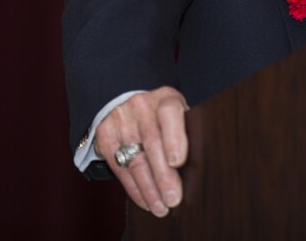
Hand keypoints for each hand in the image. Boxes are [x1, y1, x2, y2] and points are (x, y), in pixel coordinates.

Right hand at [95, 86, 188, 216]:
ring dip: (149, 189)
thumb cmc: (162, 113)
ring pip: (135, 160)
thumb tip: (200, 167)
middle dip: (163, 176)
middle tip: (174, 198)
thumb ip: (188, 131)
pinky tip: (146, 202)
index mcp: (165, 97)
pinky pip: (121, 169)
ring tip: (161, 207)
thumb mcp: (179, 112)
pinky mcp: (106, 139)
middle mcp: (141, 107)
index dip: (174, 137)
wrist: (124, 99)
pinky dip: (135, 189)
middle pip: (152, 143)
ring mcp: (121, 122)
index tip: (178, 162)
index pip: (169, 112)